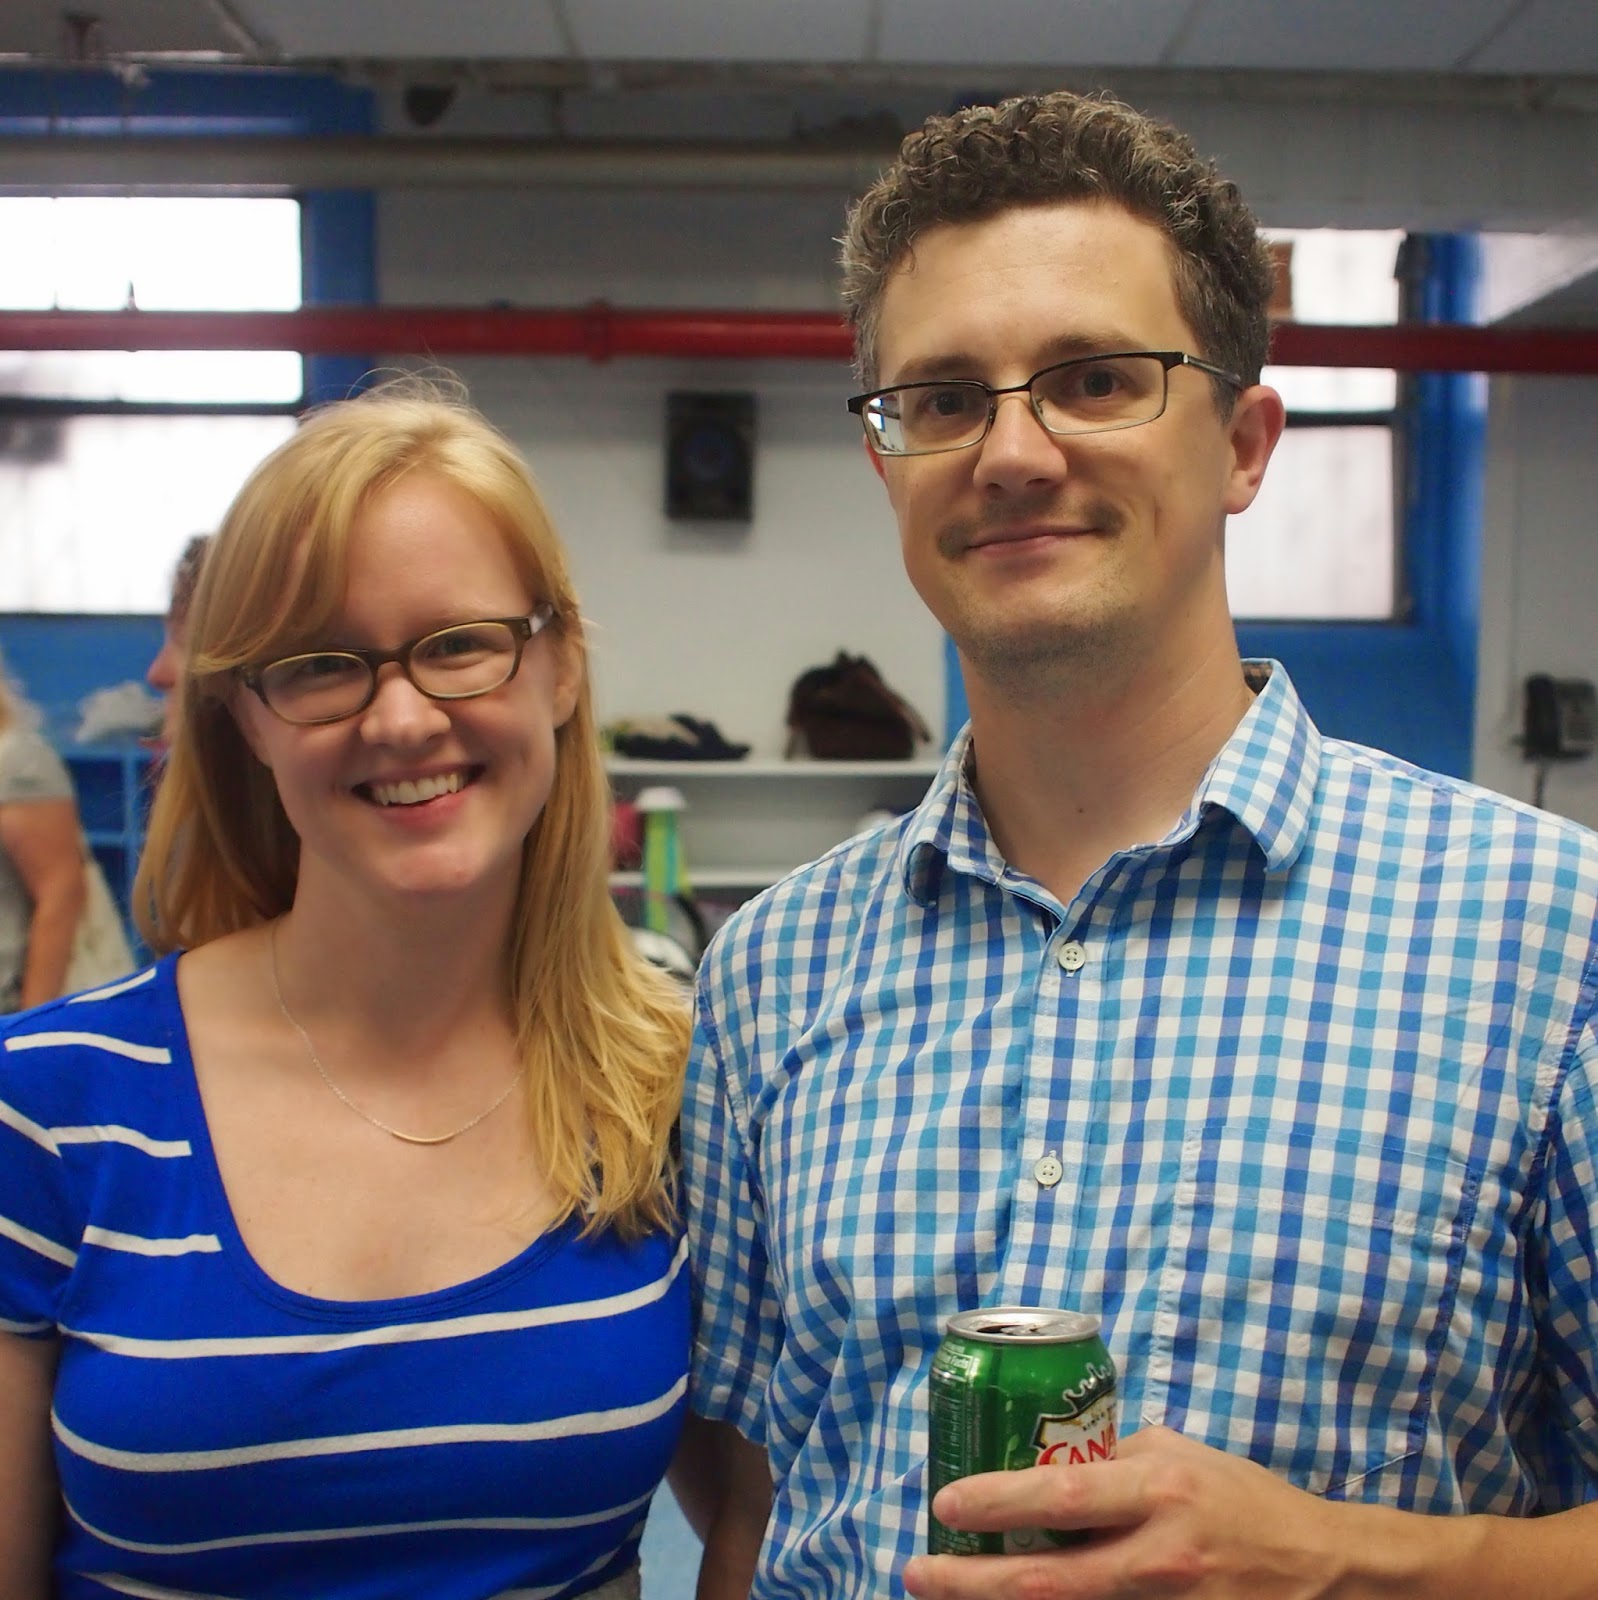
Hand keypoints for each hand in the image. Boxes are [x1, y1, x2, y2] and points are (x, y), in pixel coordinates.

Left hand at [902, 1425, 1353, 1599]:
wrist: (1323, 1572)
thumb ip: (1114, 1457)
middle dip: (968, 1581)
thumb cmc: (1242, 1500)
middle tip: (918, 1571)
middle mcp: (1159, 1557)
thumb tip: (1045, 1458)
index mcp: (1158, 1490)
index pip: (1059, 1497)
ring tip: (948, 1594)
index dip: (993, 1502)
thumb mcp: (1179, 1453)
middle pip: (1045, 1581)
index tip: (944, 1503)